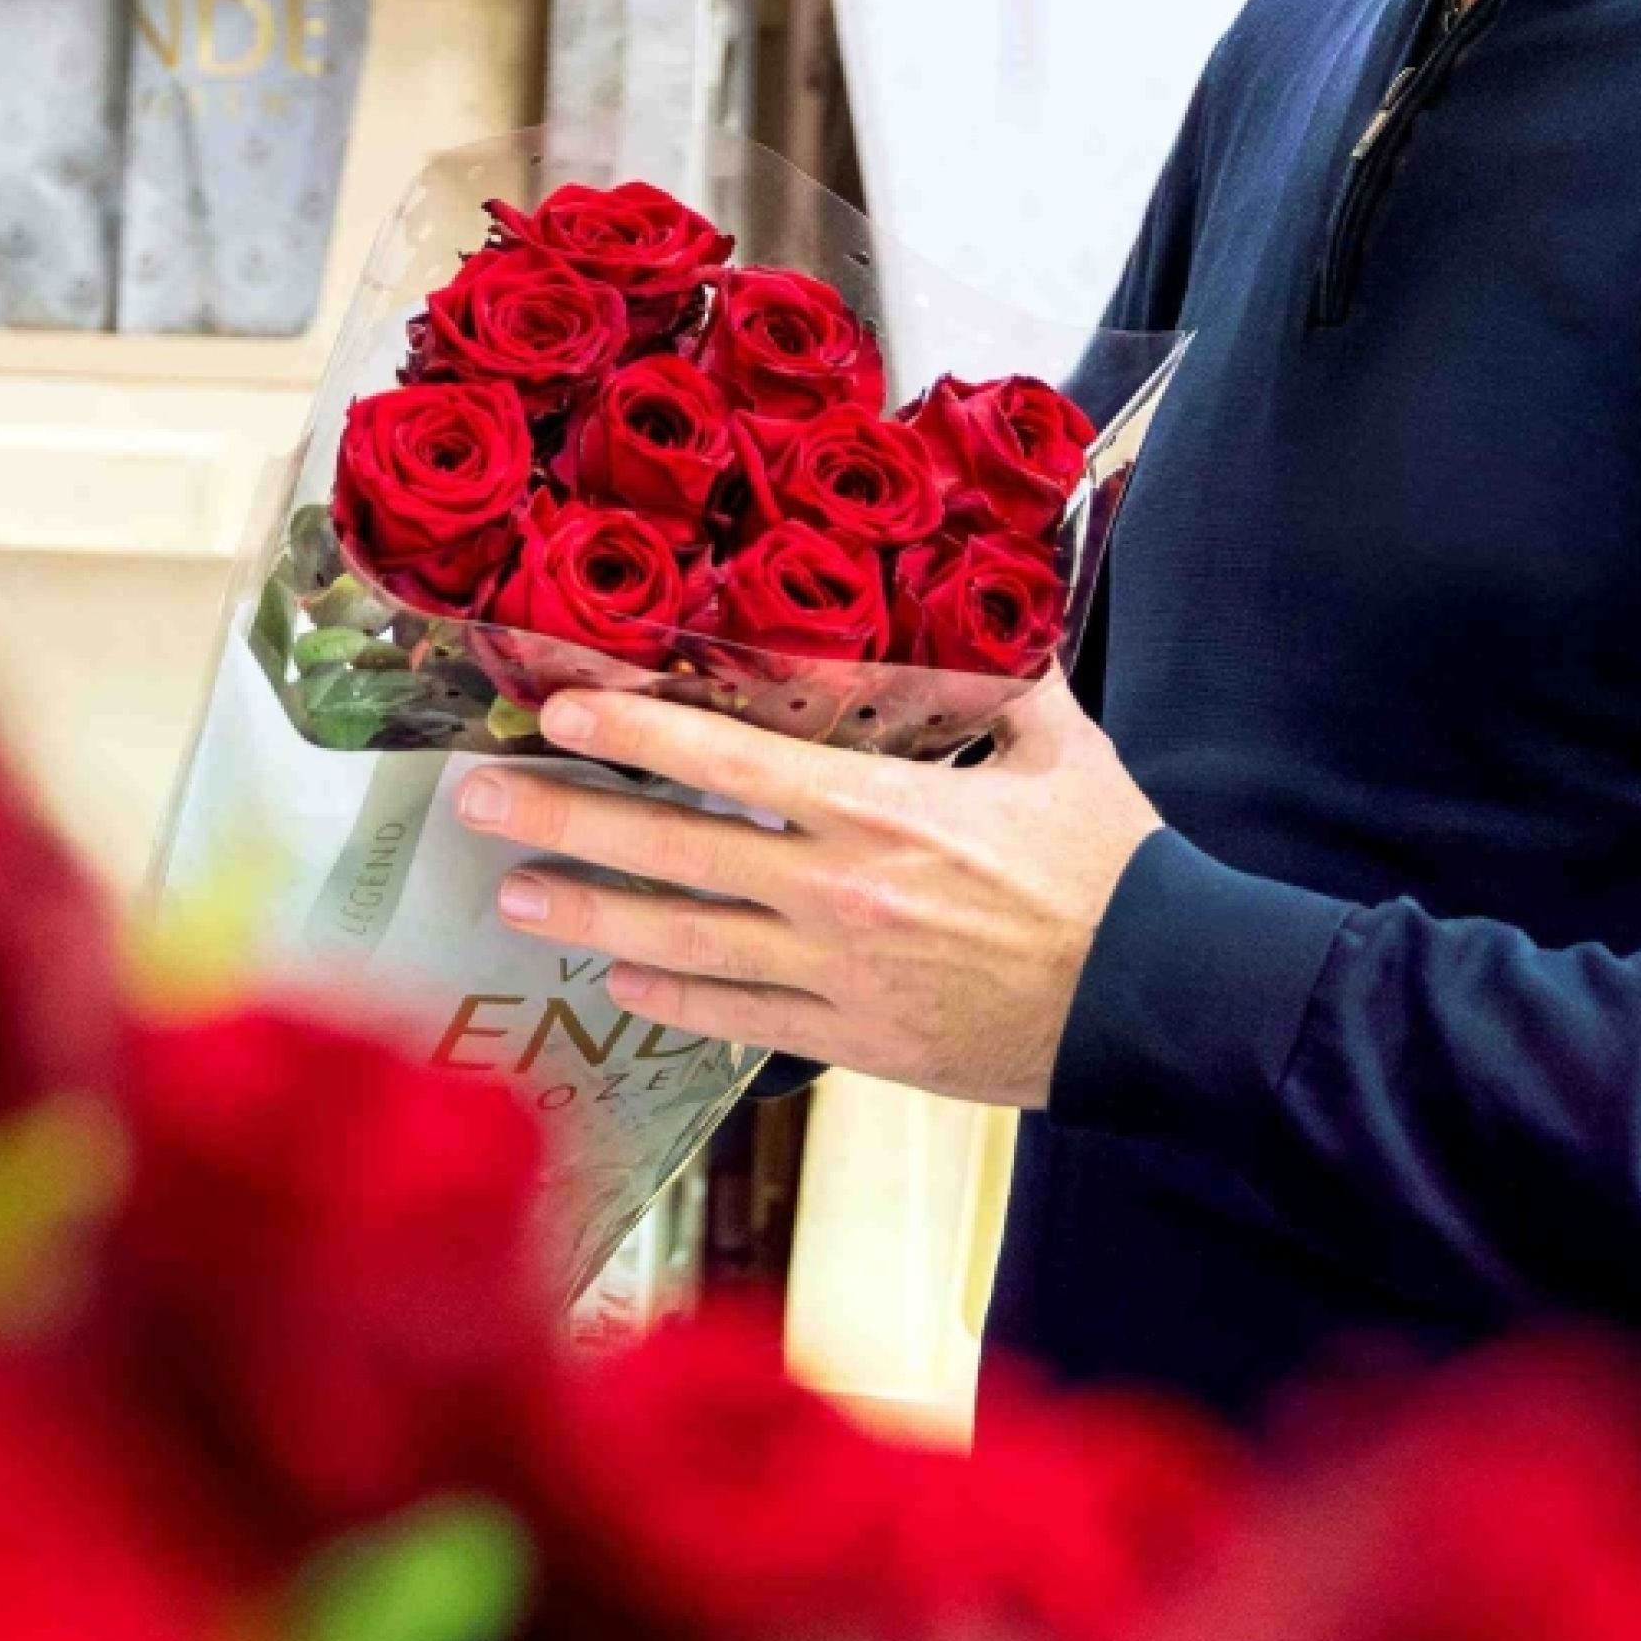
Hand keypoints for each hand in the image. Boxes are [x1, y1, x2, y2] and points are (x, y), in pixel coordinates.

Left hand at [449, 677, 1164, 1112]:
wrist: (1162, 1003)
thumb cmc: (1117, 871)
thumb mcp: (1060, 747)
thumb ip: (999, 678)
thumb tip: (981, 600)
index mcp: (880, 809)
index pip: (725, 759)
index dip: (632, 730)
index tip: (559, 708)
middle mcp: (838, 893)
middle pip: (668, 851)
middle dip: (560, 822)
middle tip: (477, 803)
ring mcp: (837, 976)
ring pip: (679, 945)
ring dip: (587, 918)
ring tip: (513, 898)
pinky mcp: (855, 1040)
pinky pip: (735, 1018)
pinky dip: (669, 997)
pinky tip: (618, 980)